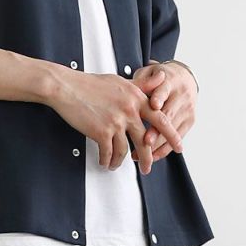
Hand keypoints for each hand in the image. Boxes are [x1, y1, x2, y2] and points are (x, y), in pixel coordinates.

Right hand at [48, 63, 183, 171]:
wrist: (67, 87)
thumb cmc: (90, 84)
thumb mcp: (121, 80)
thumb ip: (142, 84)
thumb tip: (160, 77)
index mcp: (136, 97)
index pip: (160, 118)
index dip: (171, 134)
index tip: (178, 146)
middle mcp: (129, 110)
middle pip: (145, 140)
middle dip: (149, 157)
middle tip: (149, 168)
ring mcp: (116, 122)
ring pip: (126, 150)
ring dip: (121, 162)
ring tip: (117, 166)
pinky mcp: (101, 131)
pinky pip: (108, 152)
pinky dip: (106, 160)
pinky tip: (105, 163)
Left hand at [130, 60, 196, 165]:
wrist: (184, 78)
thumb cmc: (160, 77)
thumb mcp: (149, 73)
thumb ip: (141, 81)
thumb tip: (129, 87)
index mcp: (170, 80)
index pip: (164, 89)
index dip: (159, 97)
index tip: (154, 105)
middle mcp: (181, 95)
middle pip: (169, 114)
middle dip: (157, 130)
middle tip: (145, 141)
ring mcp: (187, 109)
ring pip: (173, 130)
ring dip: (157, 144)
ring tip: (142, 154)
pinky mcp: (190, 121)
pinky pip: (177, 138)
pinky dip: (164, 149)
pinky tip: (152, 156)